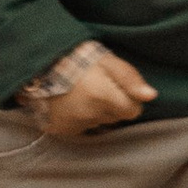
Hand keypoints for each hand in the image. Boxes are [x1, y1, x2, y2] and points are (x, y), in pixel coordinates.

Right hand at [20, 41, 157, 138]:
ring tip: (81, 93)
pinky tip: (70, 103)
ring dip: (95, 111)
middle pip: (116, 117)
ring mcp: (75, 124)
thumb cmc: (74, 57)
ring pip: (99, 123)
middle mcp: (91, 115)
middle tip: (97, 86)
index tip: (115, 87)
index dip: (128, 99)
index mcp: (104, 96)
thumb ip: (129, 77)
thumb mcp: (105, 59)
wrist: (35, 63)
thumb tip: (152, 96)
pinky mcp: (62, 130)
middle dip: (112, 105)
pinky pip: (81, 128)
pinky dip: (79, 118)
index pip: (133, 111)